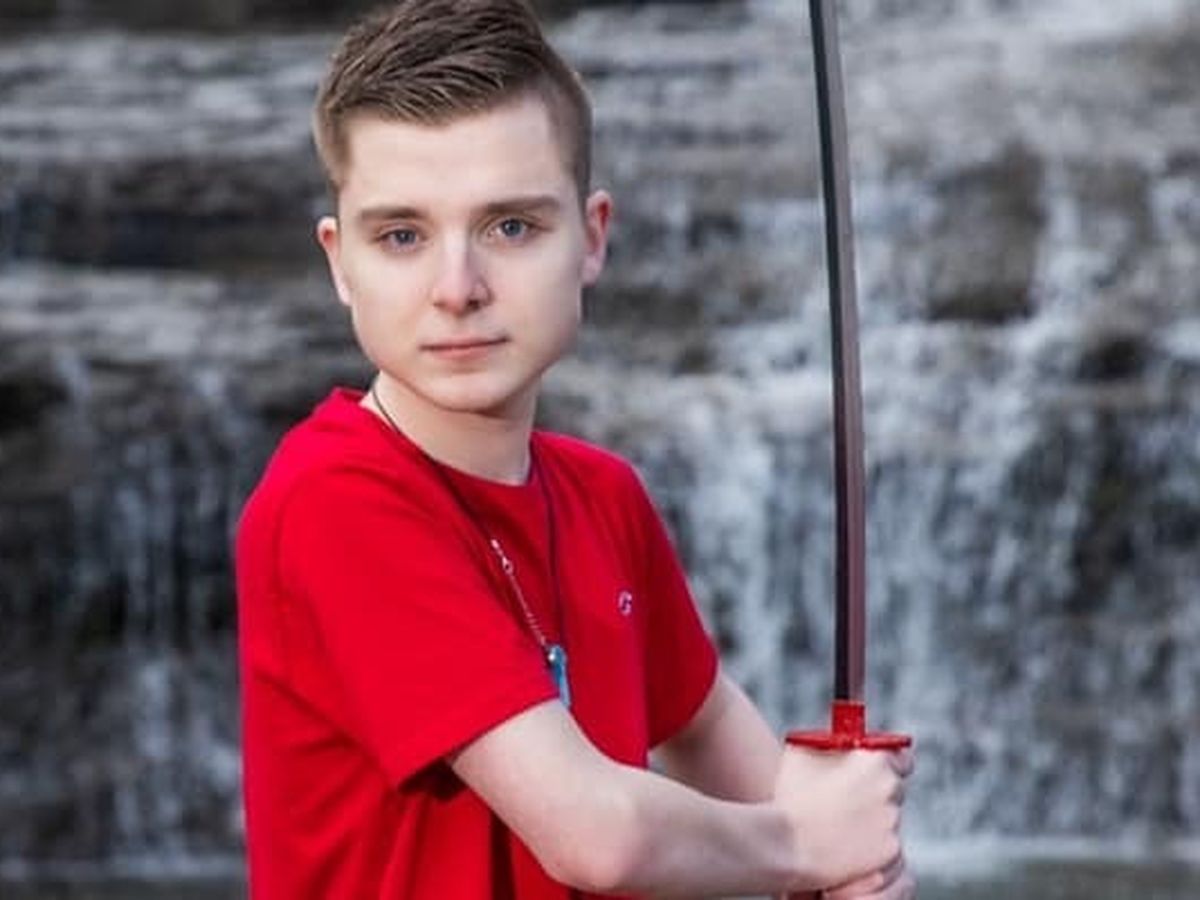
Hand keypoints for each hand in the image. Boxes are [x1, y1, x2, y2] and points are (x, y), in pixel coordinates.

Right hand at [773, 745, 912, 891]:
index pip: (902, 759)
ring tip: (838, 828)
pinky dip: (872, 850)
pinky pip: (886, 848)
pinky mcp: (890, 852)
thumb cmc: (792, 798)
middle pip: (892, 790)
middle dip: (875, 794)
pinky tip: (845, 848)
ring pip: (887, 820)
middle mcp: (889, 789)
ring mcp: (892, 823)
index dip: (890, 764)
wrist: (787, 846)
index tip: (877, 772)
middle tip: (848, 802)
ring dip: (871, 822)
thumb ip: (829, 744)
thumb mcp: (802, 754)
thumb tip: (837, 742)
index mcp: (874, 760)